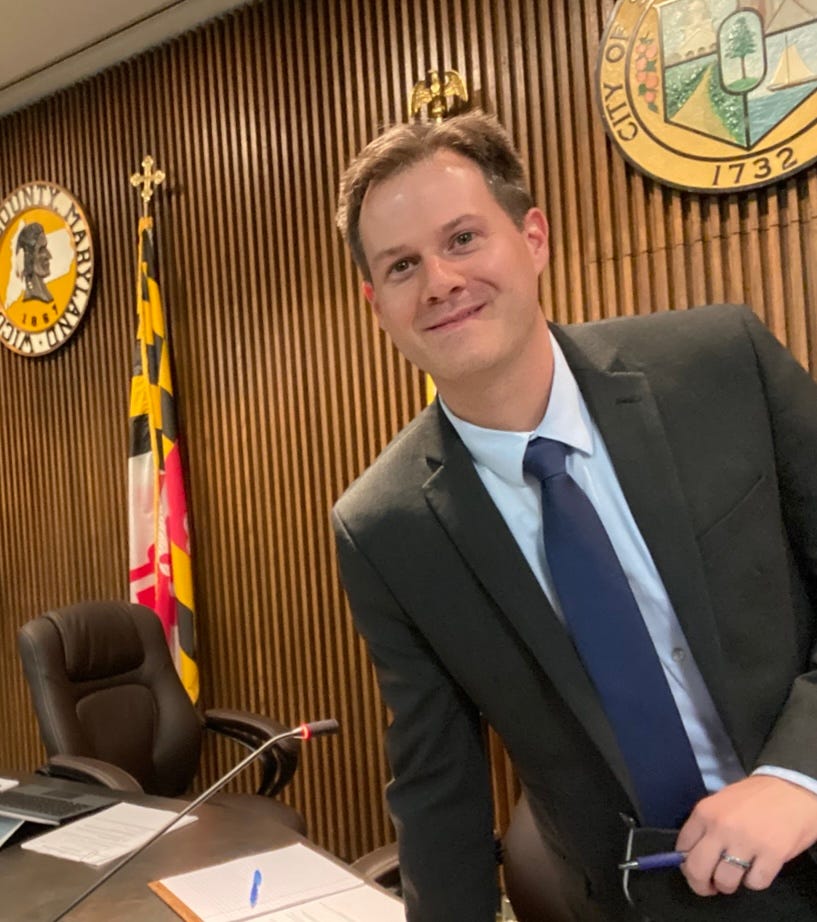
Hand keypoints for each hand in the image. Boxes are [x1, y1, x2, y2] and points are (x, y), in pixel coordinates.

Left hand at [675, 775, 816, 895]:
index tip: (694, 870)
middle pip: (697, 869)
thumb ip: (705, 827)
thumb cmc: (753, 797)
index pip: (682, 848)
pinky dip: (755, 881)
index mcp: (705, 812)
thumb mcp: (720, 804)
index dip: (686, 865)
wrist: (790, 789)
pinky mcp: (772, 854)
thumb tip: (691, 855)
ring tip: (736, 874)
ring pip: (725, 882)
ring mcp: (746, 841)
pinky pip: (755, 883)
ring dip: (729, 885)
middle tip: (710, 886)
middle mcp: (721, 827)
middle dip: (701, 885)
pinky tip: (758, 868)